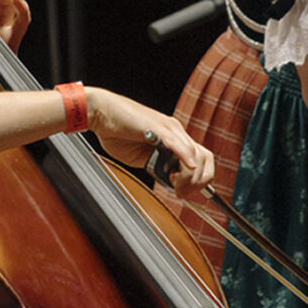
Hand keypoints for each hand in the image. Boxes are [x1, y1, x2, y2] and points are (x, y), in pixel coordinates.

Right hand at [85, 87, 215, 197]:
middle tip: (184, 194)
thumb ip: (157, 166)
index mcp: (174, 139)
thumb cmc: (116, 133)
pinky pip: (178, 143)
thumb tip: (169, 181)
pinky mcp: (158, 127)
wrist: (101, 114)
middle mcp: (176, 132)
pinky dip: (186, 157)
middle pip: (206, 157)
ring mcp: (169, 128)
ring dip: (190, 176)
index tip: (186, 193)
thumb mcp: (141, 157)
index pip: (201, 159)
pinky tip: (188, 167)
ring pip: (195, 154)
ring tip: (177, 188)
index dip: (199, 180)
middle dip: (200, 181)